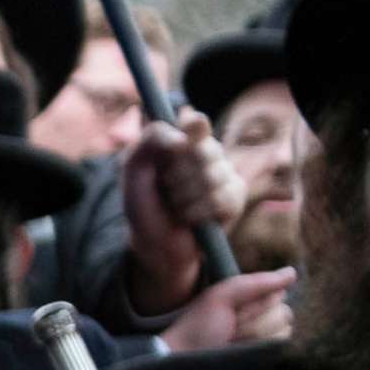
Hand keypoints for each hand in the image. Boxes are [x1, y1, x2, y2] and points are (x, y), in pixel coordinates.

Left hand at [123, 109, 247, 313]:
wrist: (155, 245)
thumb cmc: (143, 206)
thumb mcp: (133, 171)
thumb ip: (148, 141)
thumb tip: (181, 138)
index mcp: (183, 140)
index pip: (196, 123)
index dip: (189, 134)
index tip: (176, 148)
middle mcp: (207, 153)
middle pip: (203, 150)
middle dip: (176, 177)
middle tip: (166, 189)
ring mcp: (224, 173)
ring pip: (212, 176)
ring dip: (184, 198)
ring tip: (176, 206)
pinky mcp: (235, 196)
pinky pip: (221, 199)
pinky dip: (198, 213)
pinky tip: (191, 218)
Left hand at [161, 267, 297, 352]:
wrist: (185, 358)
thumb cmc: (199, 325)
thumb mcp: (221, 296)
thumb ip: (256, 282)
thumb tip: (292, 273)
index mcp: (253, 298)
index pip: (279, 293)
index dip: (258, 302)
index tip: (234, 309)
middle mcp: (263, 316)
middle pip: (284, 312)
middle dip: (253, 319)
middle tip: (230, 326)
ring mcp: (266, 338)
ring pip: (283, 330)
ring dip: (253, 334)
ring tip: (231, 339)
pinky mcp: (266, 356)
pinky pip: (281, 346)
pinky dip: (258, 346)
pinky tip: (240, 349)